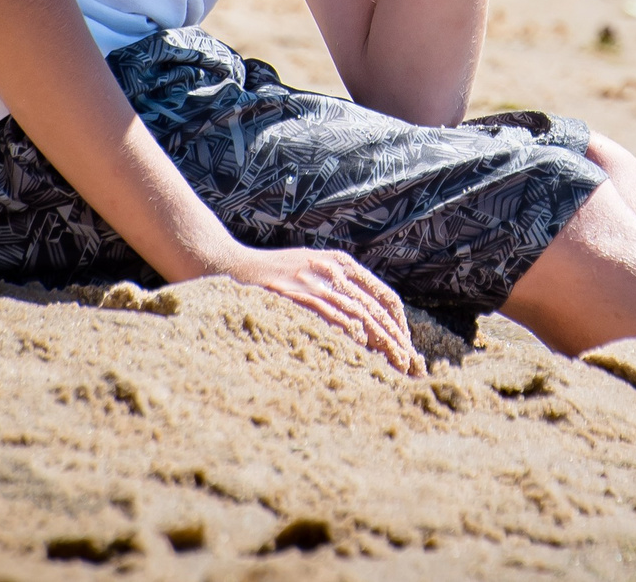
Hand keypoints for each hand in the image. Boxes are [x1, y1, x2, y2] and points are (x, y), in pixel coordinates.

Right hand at [213, 244, 424, 374]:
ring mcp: (314, 282)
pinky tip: (363, 356)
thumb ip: (336, 291)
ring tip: (395, 369)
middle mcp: (333, 270)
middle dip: (397, 342)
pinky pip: (331, 320)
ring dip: (382, 346)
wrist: (225, 265)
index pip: (385, 298)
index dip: (400, 327)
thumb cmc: (269, 276)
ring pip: (361, 318)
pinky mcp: (295, 296)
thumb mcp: (309, 270)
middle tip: (410, 368)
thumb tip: (365, 329)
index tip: (407, 349)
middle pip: (378, 311)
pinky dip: (351, 338)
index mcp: (340, 264)